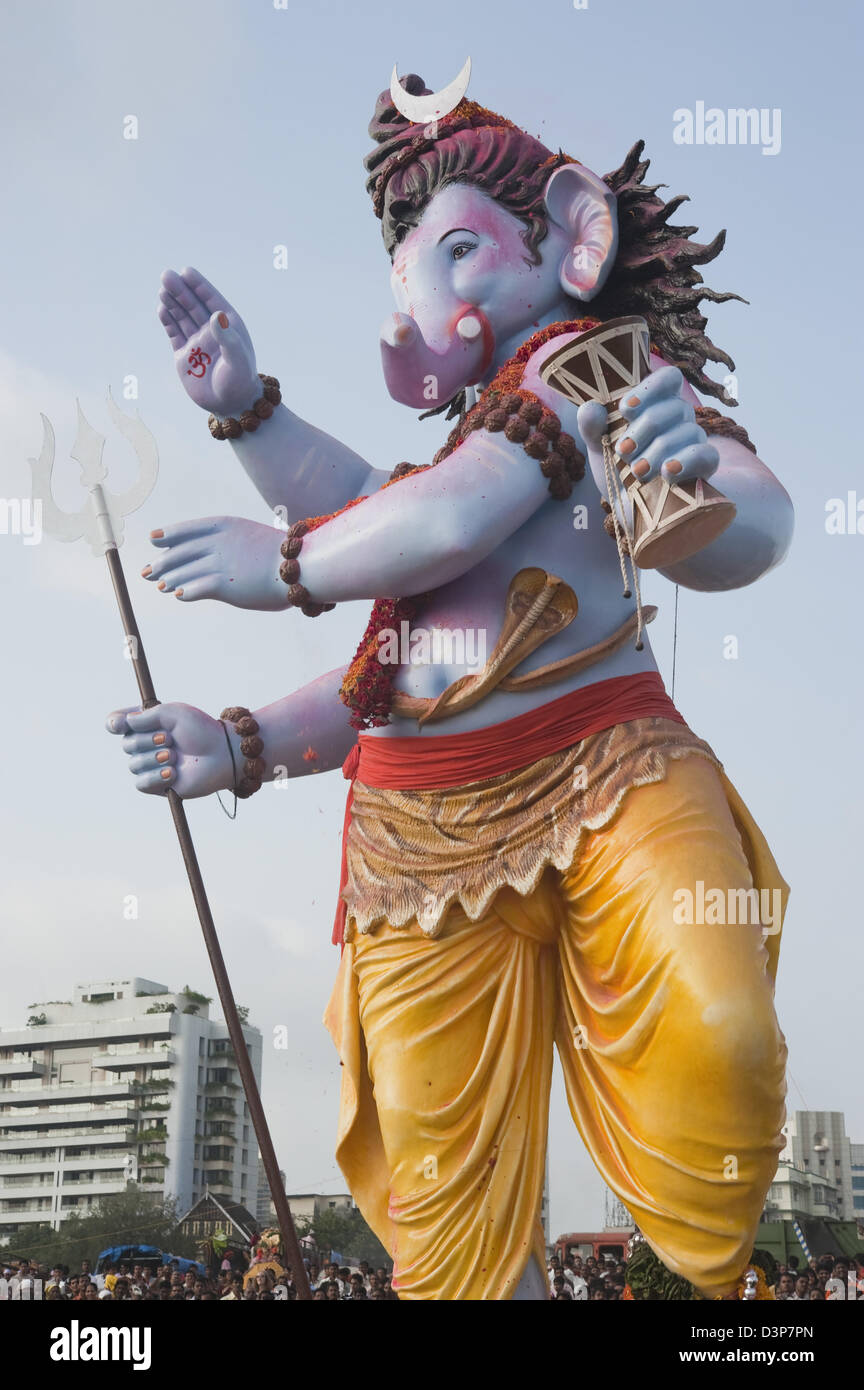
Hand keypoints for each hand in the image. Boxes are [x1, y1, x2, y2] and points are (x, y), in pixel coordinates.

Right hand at [106, 703, 232, 798]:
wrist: (222, 753)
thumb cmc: (201, 730)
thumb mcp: (174, 713)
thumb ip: (146, 716)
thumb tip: (125, 722)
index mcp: (147, 724)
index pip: (118, 723)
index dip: (114, 724)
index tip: (120, 724)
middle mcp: (147, 744)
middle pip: (127, 745)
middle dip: (147, 741)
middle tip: (169, 739)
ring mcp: (151, 765)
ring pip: (134, 764)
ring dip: (155, 759)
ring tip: (175, 756)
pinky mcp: (158, 785)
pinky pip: (141, 783)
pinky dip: (156, 776)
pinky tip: (173, 772)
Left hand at [141, 517, 288, 609]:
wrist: (300, 567)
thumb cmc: (279, 555)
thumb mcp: (250, 537)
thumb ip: (228, 543)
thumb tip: (210, 555)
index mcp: (226, 525)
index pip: (189, 529)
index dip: (169, 535)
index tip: (154, 540)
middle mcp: (218, 541)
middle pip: (180, 552)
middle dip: (161, 562)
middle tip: (146, 571)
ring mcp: (219, 562)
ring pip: (183, 572)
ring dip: (169, 579)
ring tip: (160, 586)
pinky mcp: (223, 584)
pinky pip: (196, 588)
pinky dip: (184, 591)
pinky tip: (178, 594)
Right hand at [158, 267, 260, 416]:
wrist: (230, 405)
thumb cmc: (239, 381)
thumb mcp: (237, 358)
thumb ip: (227, 337)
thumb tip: (215, 314)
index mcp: (228, 325)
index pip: (211, 300)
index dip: (199, 285)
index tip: (186, 271)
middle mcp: (211, 330)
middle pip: (193, 305)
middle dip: (180, 290)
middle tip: (166, 275)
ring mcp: (196, 341)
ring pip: (182, 316)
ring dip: (172, 302)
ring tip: (162, 289)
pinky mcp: (184, 355)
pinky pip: (174, 333)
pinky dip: (168, 321)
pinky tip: (161, 309)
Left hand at [577, 365, 718, 495]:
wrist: (634, 509)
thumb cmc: (619, 471)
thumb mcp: (600, 449)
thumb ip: (592, 428)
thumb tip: (591, 409)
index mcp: (657, 404)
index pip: (669, 378)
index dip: (649, 389)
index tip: (625, 410)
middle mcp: (680, 417)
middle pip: (674, 406)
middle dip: (644, 429)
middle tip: (623, 452)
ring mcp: (694, 439)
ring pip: (687, 431)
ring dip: (658, 451)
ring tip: (637, 472)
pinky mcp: (705, 464)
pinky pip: (705, 454)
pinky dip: (686, 461)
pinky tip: (667, 473)